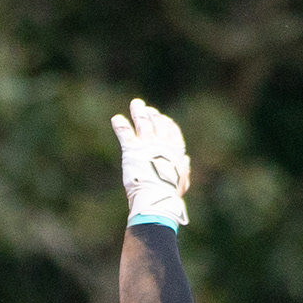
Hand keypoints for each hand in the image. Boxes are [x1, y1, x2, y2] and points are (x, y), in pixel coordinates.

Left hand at [110, 98, 190, 225]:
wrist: (157, 198)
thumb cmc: (170, 194)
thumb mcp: (182, 181)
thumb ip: (183, 169)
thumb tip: (185, 160)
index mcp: (175, 152)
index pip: (172, 132)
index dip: (167, 123)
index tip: (162, 118)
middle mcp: (162, 144)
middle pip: (158, 123)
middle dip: (153, 115)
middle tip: (147, 109)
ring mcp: (147, 145)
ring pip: (143, 123)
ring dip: (139, 112)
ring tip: (136, 104)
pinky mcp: (132, 149)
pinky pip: (125, 132)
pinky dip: (120, 125)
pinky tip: (116, 119)